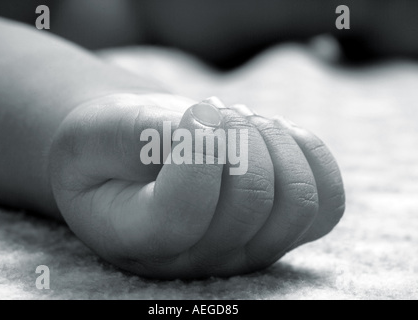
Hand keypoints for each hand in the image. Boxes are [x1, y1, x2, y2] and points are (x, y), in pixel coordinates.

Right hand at [49, 94, 344, 278]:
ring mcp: (245, 251)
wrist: (139, 158)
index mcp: (138, 240)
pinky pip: (325, 205)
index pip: (181, 215)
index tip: (192, 112)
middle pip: (250, 203)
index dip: (196, 152)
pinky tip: (275, 134)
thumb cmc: (112, 145)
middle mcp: (197, 258)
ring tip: (240, 123)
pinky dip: (309, 156)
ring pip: (296, 203)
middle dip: (238, 135)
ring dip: (273, 142)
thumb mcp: (103, 132)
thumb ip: (144, 134)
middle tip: (213, 112)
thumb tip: (208, 129)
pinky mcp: (280, 233)